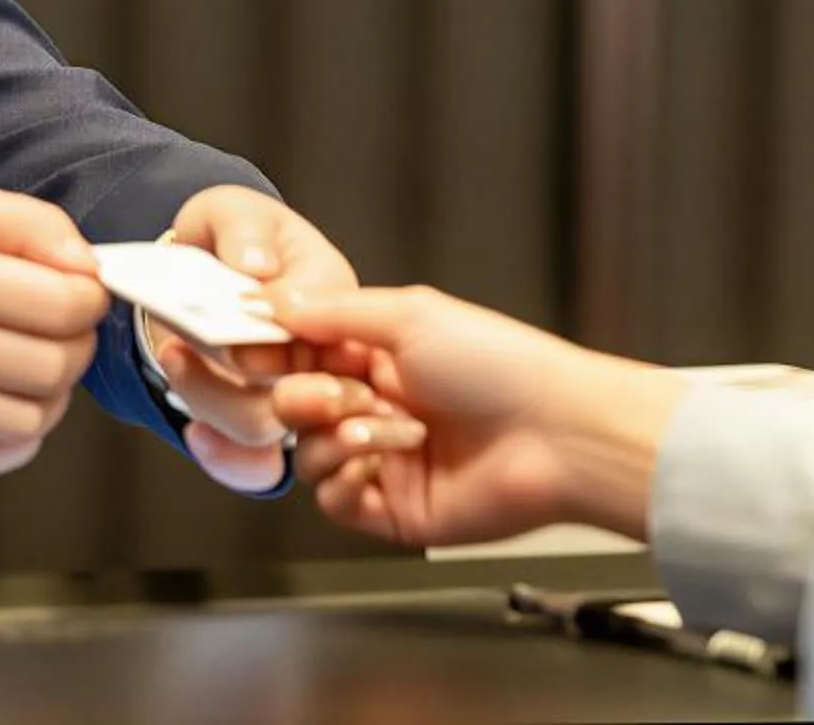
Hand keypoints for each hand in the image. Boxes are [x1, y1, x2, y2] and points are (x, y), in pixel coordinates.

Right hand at [0, 183, 108, 478]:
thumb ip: (29, 224)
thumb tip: (88, 269)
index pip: (59, 305)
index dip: (90, 299)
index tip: (84, 291)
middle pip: (50, 367)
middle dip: (79, 345)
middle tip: (67, 327)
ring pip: (27, 421)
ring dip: (56, 395)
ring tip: (41, 364)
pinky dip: (20, 438)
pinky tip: (13, 402)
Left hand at [148, 186, 367, 493]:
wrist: (214, 262)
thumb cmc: (238, 235)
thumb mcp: (237, 212)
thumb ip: (246, 230)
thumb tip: (254, 266)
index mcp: (334, 296)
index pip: (325, 329)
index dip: (283, 337)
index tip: (239, 324)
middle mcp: (323, 353)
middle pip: (305, 392)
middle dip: (247, 383)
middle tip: (186, 353)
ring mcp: (290, 391)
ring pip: (268, 424)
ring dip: (214, 400)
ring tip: (172, 356)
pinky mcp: (257, 416)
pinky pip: (254, 460)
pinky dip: (226, 457)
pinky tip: (195, 436)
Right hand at [275, 286, 685, 548]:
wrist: (557, 435)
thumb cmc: (501, 366)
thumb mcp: (409, 314)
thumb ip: (331, 312)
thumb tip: (268, 302)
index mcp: (377, 356)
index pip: (300, 354)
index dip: (275, 353)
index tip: (256, 349)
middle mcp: (376, 407)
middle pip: (293, 407)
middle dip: (303, 396)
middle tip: (337, 390)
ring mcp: (384, 461)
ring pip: (309, 455)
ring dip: (337, 435)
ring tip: (387, 426)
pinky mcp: (393, 510)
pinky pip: (334, 502)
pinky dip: (345, 478)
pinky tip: (383, 458)